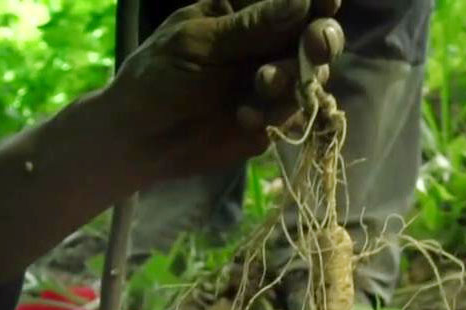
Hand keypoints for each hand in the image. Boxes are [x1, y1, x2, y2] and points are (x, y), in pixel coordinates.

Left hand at [107, 0, 344, 180]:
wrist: (139, 140)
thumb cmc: (156, 78)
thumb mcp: (196, 44)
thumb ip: (249, 26)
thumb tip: (301, 0)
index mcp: (244, 10)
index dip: (316, 0)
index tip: (326, 2)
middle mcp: (265, 42)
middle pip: (315, 33)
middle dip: (320, 38)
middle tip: (313, 45)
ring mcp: (272, 82)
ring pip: (312, 75)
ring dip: (293, 80)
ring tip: (261, 85)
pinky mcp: (271, 119)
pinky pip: (294, 115)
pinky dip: (276, 116)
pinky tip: (244, 119)